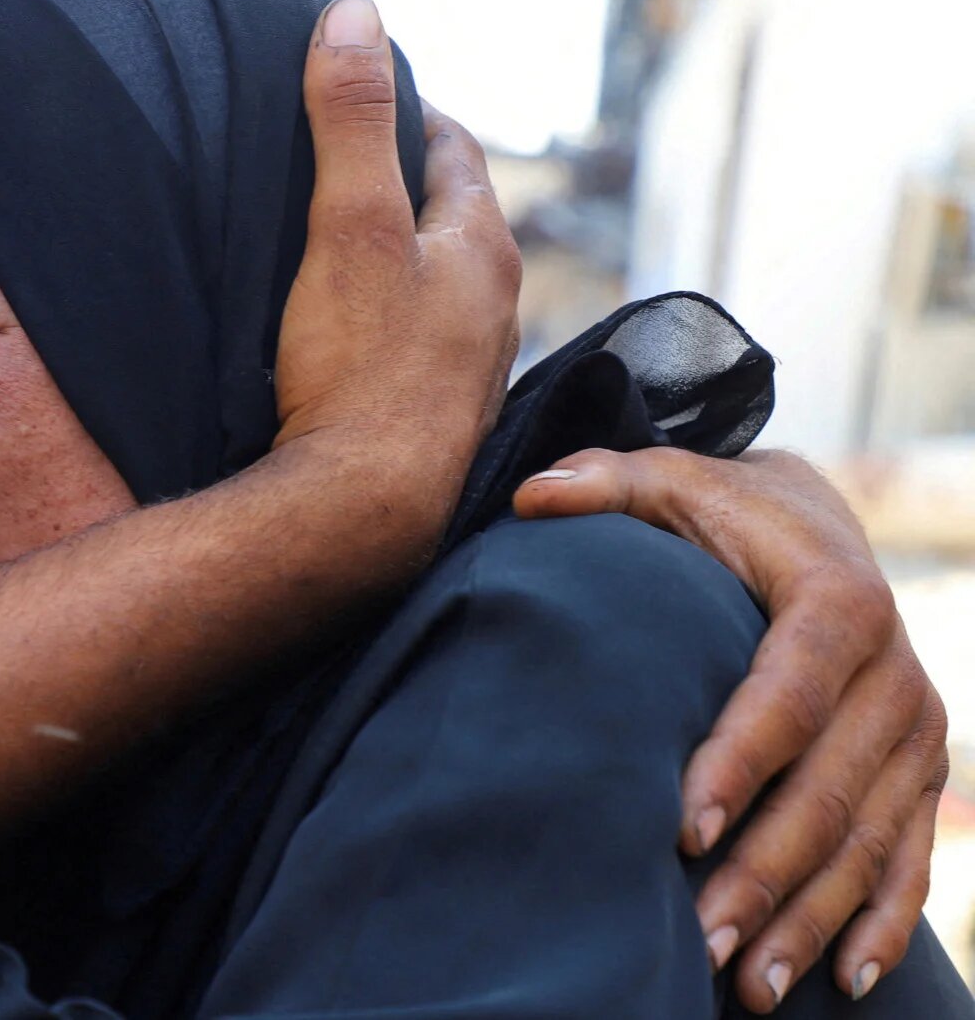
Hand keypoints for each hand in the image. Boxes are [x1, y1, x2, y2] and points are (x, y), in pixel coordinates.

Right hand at [275, 0, 519, 465]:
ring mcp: (470, 365)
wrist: (364, 512)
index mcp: (482, 245)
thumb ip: (351, 119)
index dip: (403, 109)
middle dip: (399, 181)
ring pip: (436, 281)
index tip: (357, 93)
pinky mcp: (438, 415)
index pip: (450, 145)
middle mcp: (494, 303)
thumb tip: (355, 14)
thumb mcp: (347, 223)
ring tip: (336, 244)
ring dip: (397, 255)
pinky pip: (418, 339)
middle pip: (448, 213)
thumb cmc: (360, 369)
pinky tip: (348, 336)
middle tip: (336, 162)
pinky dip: (388, 316)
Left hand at [517, 448, 945, 1009]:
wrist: (816, 522)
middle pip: (827, 790)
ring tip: (750, 987)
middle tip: (702, 940)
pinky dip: (881, 922)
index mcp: (836, 603)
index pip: (785, 695)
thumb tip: (530, 496)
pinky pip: (909, 857)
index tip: (680, 828)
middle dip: (764, 873)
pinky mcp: (919, 771)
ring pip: (868, 842)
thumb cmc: (719, 513)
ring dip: (811, 919)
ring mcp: (914, 732)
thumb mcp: (668, 480)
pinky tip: (841, 980)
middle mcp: (894, 675)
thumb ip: (604, 482)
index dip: (737, 763)